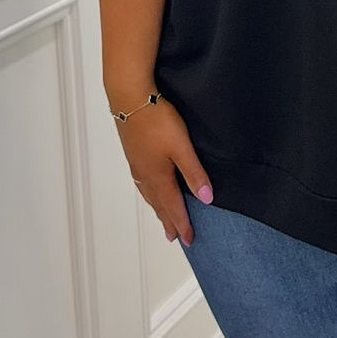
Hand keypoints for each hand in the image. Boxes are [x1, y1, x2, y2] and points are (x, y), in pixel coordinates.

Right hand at [114, 96, 212, 247]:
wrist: (129, 97)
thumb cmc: (156, 120)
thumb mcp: (181, 147)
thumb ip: (194, 173)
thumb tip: (206, 199)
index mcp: (158, 176)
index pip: (173, 207)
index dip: (183, 224)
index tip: (189, 240)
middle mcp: (145, 174)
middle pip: (159, 204)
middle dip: (168, 221)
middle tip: (174, 237)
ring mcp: (137, 163)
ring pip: (149, 193)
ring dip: (158, 208)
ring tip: (162, 217)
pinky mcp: (133, 152)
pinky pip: (142, 182)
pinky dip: (148, 193)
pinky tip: (148, 187)